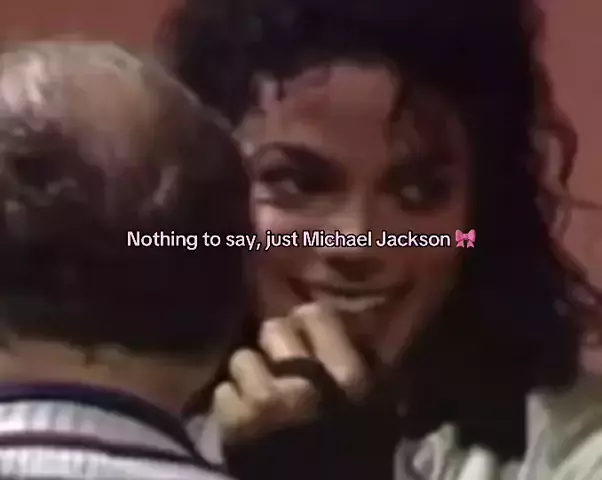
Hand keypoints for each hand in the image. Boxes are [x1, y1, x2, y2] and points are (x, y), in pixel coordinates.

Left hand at [212, 303, 368, 443]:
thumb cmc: (356, 460)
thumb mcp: (378, 409)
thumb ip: (356, 362)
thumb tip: (330, 325)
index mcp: (347, 376)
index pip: (314, 314)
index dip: (304, 324)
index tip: (302, 338)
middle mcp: (305, 382)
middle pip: (272, 329)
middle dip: (274, 346)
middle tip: (278, 366)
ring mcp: (265, 405)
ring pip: (241, 359)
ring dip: (250, 377)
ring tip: (260, 398)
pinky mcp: (235, 430)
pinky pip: (222, 393)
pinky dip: (232, 408)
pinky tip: (246, 424)